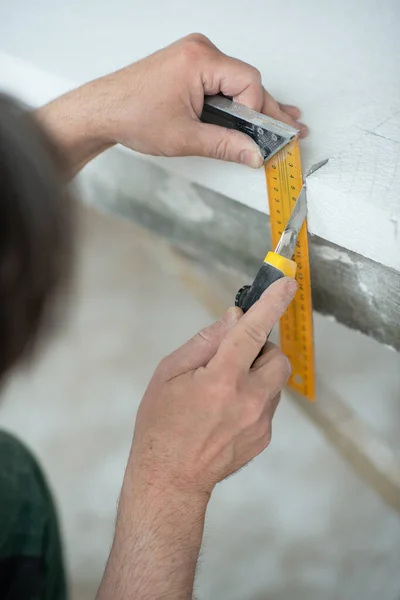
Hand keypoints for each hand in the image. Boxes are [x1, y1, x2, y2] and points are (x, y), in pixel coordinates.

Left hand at [37, 34, 307, 173]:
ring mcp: (194, 58)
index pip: (249, 83)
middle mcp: (200, 52)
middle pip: (247, 83)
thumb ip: (225, 145)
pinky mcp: (190, 68)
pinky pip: (222, 84)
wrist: (103, 111)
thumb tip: (255, 153)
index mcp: (199, 60)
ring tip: (280, 124)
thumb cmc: (131, 115)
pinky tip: (253, 112)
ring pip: (237, 84)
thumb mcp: (185, 137)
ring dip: (254, 108)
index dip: (256, 112)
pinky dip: (236, 102)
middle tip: (290, 131)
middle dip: (267, 111)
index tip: (257, 138)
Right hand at [128, 277, 296, 497]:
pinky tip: (225, 415)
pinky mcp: (264, 437)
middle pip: (278, 358)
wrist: (169, 478)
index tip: (288, 284)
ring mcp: (261, 422)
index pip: (253, 332)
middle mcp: (249, 399)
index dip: (272, 304)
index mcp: (222, 379)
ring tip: (223, 393)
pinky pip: (268, 404)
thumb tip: (233, 319)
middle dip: (261, 350)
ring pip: (274, 382)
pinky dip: (253, 398)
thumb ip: (205, 342)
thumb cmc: (160, 423)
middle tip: (233, 359)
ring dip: (257, 375)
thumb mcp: (169, 373)